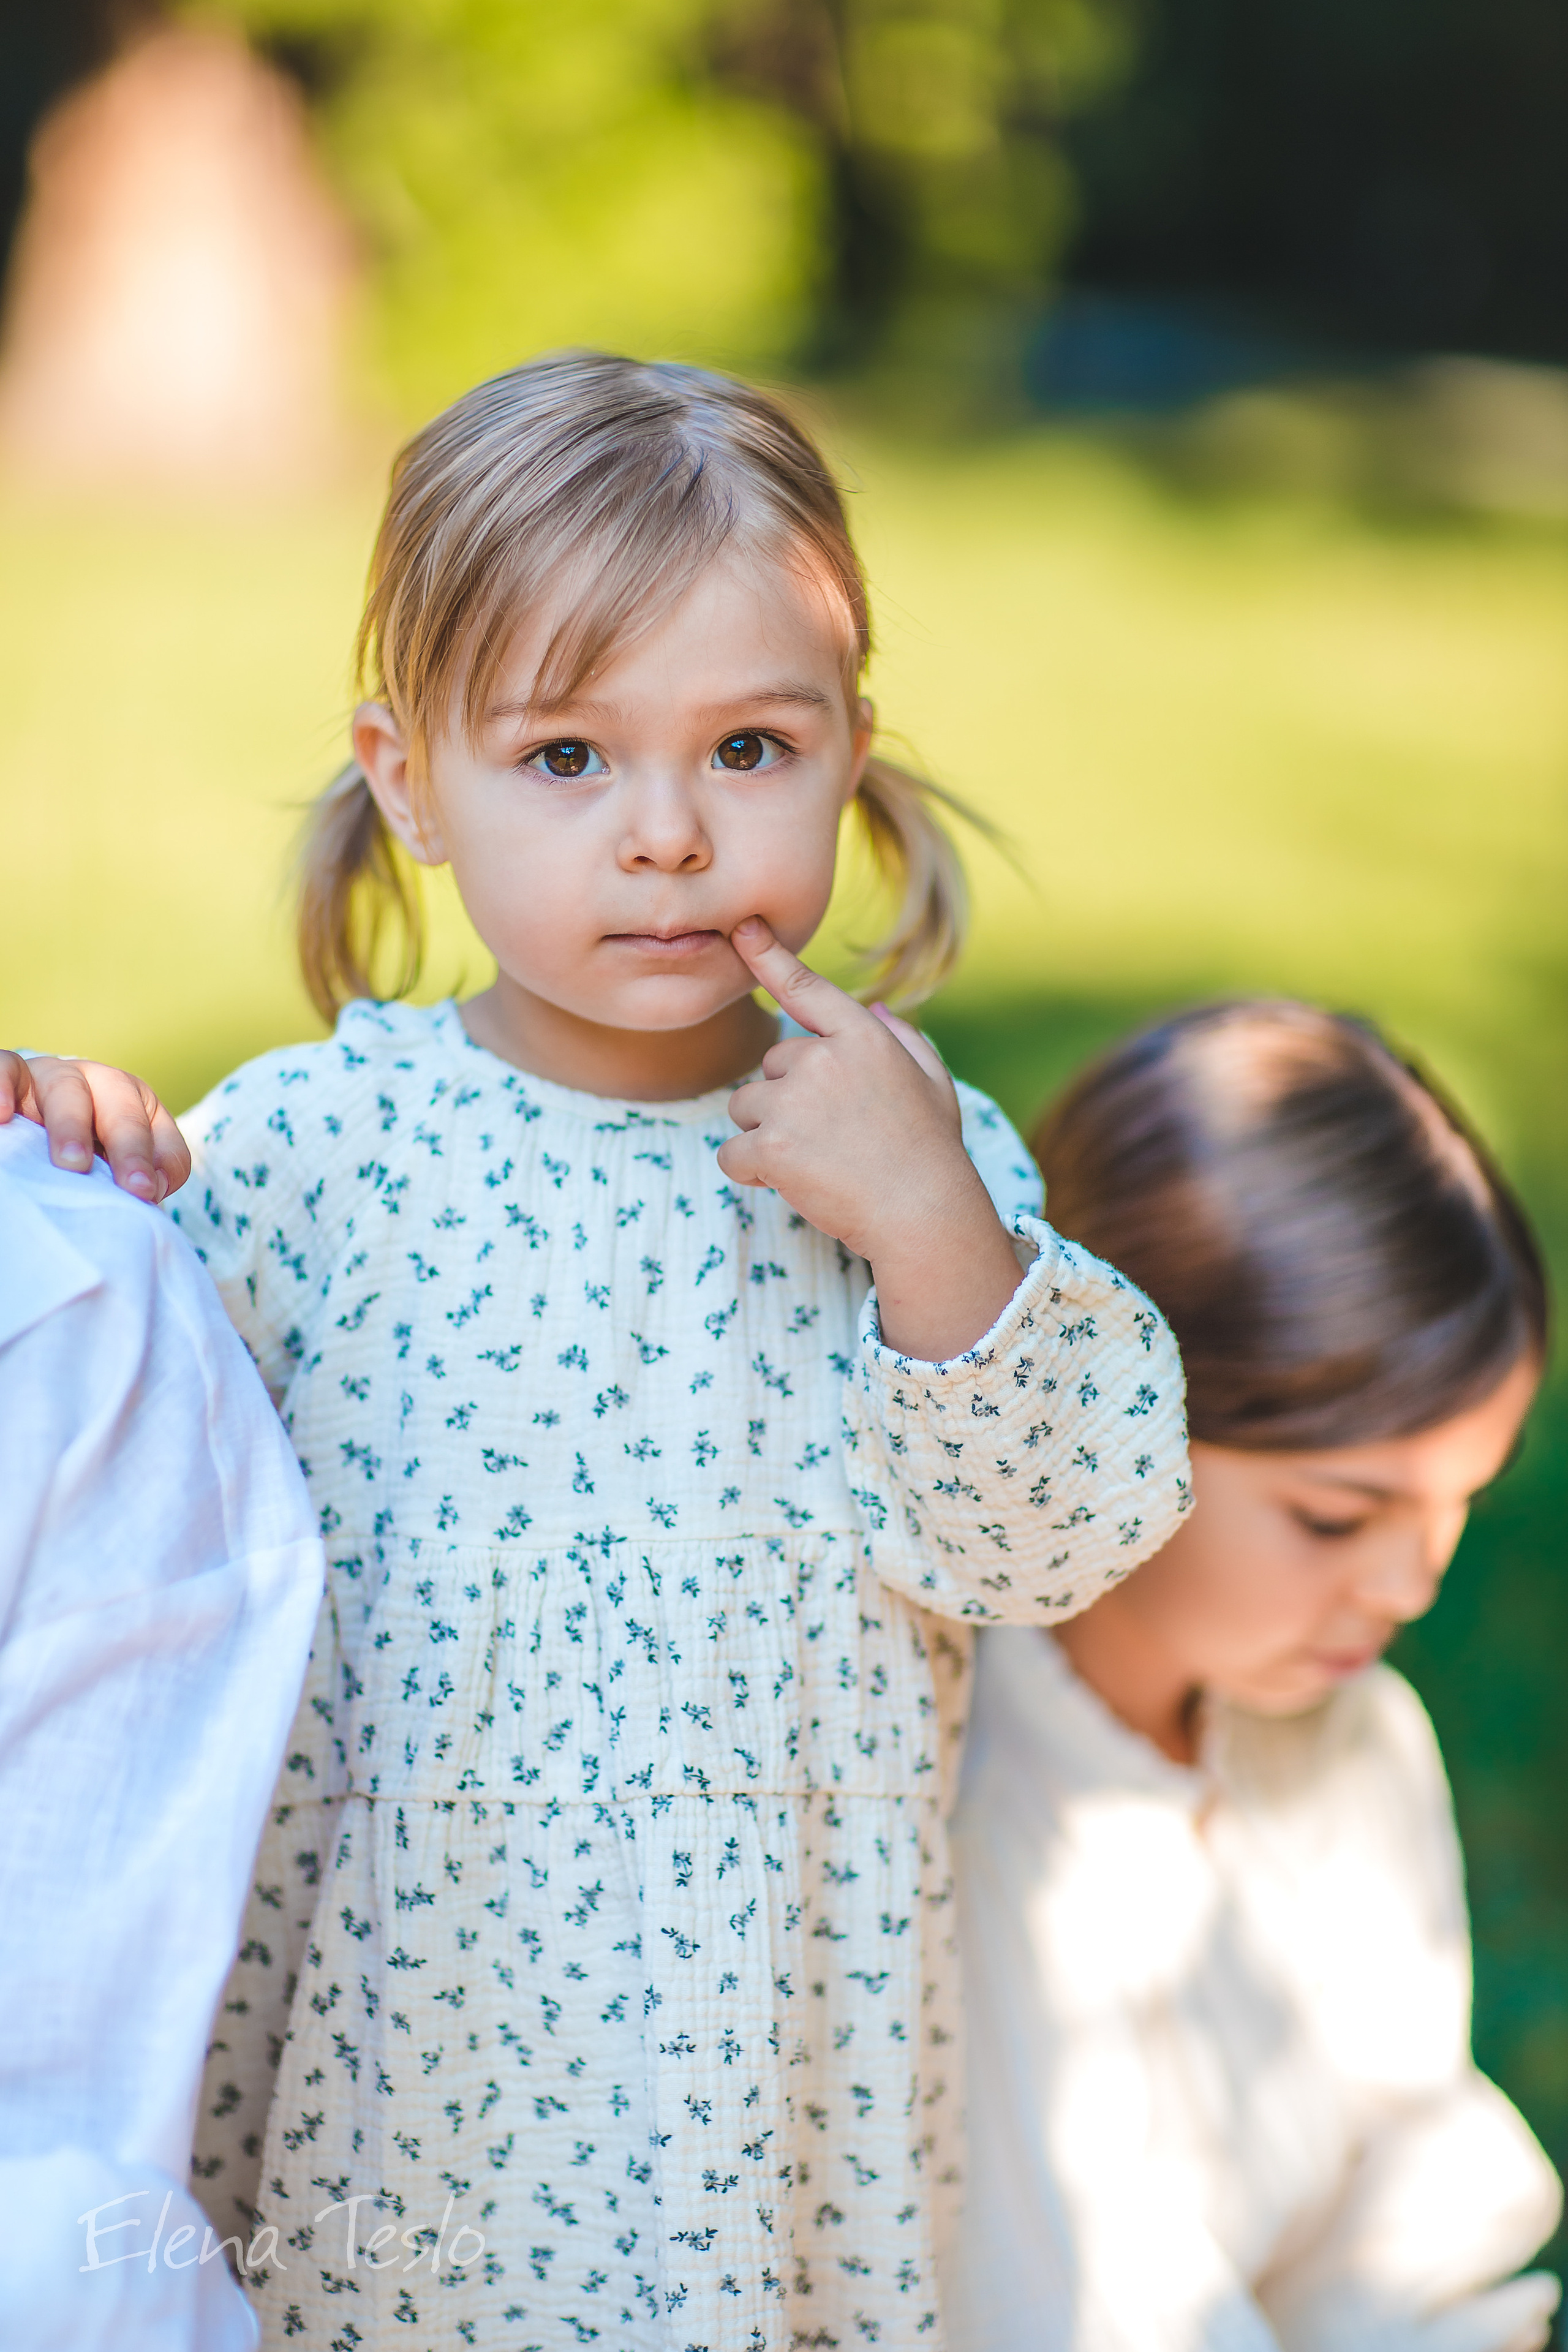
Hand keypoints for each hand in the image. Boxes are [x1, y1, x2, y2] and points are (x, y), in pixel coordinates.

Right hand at [0, 1051, 190, 1201]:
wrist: (25, 1120)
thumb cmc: (78, 1151)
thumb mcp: (110, 1163)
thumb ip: (134, 1178)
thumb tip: (148, 1197)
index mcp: (132, 1103)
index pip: (158, 1129)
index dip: (161, 1161)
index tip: (150, 1193)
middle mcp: (97, 1083)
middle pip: (121, 1106)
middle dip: (131, 1148)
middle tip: (134, 1188)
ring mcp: (53, 1076)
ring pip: (68, 1088)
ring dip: (72, 1127)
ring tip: (73, 1164)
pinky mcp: (15, 1076)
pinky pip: (9, 1070)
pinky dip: (3, 1089)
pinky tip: (2, 1116)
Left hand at [718, 918, 1023, 1359]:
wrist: (925, 1216)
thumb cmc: (931, 1154)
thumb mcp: (934, 1085)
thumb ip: (904, 1040)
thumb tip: (874, 1008)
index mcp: (863, 1038)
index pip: (806, 989)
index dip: (769, 956)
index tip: (742, 928)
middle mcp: (824, 1060)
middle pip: (770, 1066)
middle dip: (786, 1099)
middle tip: (831, 1137)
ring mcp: (795, 1102)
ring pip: (745, 1107)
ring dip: (766, 1135)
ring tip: (815, 1162)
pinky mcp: (772, 1145)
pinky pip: (732, 1152)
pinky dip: (750, 1171)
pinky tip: (789, 1183)